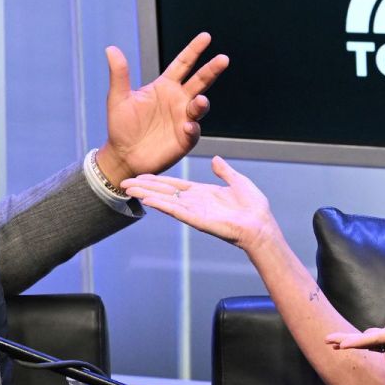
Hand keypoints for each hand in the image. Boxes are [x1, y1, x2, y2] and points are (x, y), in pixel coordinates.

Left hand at [95, 32, 227, 183]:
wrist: (122, 156)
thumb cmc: (120, 126)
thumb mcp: (118, 98)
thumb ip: (119, 74)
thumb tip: (111, 48)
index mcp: (164, 86)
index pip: (183, 64)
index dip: (194, 50)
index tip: (206, 37)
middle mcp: (178, 100)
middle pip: (200, 81)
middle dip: (212, 70)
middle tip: (223, 59)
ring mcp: (183, 118)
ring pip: (200, 106)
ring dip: (202, 103)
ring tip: (200, 102)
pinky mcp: (185, 138)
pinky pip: (193, 130)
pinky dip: (192, 127)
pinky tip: (187, 126)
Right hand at [120, 156, 279, 251]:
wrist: (260, 225)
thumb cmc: (254, 208)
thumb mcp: (238, 182)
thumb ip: (224, 172)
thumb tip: (216, 159)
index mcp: (202, 193)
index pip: (174, 185)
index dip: (157, 180)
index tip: (141, 176)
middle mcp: (194, 202)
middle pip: (163, 192)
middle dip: (144, 186)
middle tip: (124, 182)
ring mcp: (194, 211)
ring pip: (164, 200)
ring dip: (146, 194)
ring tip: (128, 189)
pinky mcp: (197, 220)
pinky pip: (175, 211)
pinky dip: (161, 205)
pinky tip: (147, 200)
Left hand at [331, 307, 384, 372]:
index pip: (380, 338)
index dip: (359, 341)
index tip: (341, 345)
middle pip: (373, 341)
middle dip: (350, 341)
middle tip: (326, 341)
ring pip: (378, 341)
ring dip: (358, 340)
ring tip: (338, 341)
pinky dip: (373, 338)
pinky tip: (367, 336)